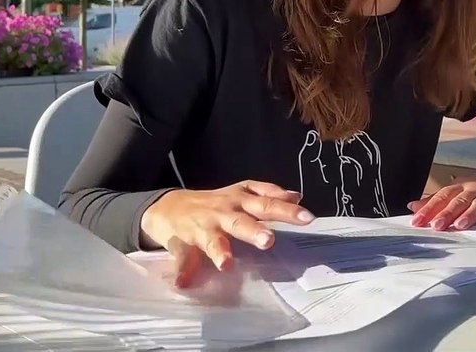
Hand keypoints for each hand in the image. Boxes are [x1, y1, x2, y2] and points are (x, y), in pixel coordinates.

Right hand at [139, 180, 314, 286]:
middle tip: (269, 240)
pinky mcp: (182, 242)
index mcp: (240, 199)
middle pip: (241, 220)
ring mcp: (202, 227)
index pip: (266, 202)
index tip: (307, 217)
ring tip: (226, 264)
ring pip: (212, 239)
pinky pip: (182, 257)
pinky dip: (182, 270)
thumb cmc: (214, 202)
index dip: (286, 209)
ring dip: (219, 251)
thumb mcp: (241, 192)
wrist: (168, 206)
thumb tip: (297, 197)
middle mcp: (223, 211)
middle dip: (254, 231)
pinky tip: (183, 282)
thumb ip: (268, 195)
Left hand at [408, 154, 475, 230]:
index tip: (416, 221)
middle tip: (436, 226)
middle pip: (460, 200)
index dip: (429, 208)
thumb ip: (438, 198)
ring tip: (460, 225)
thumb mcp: (460, 186)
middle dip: (447, 213)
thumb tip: (413, 206)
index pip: (443, 196)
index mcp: (462, 185)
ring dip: (471, 213)